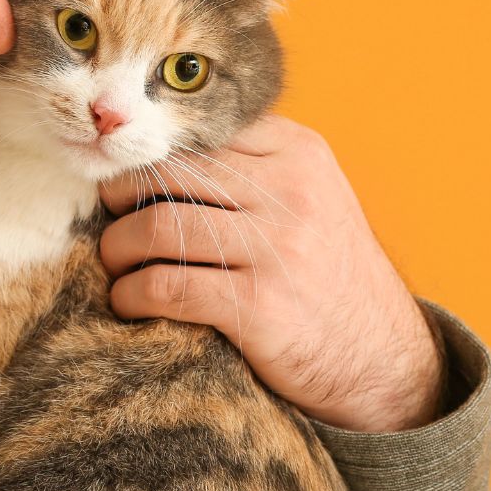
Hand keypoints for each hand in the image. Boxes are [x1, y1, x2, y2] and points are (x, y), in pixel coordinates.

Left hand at [98, 115, 444, 431]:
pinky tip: (129, 302)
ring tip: (115, 262)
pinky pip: (166, 286)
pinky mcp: (259, 306)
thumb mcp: (313, 200)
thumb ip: (254, 167)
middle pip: (170, 171)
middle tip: (107, 215)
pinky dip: (132, 294)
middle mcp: (290, 191)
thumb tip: (160, 151)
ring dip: (118, 246)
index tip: (125, 174)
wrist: (384, 360)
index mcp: (300, 152)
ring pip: (158, 225)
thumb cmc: (330, 275)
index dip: (149, 152)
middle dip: (122, 193)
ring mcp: (277, 248)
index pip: (200, 131)